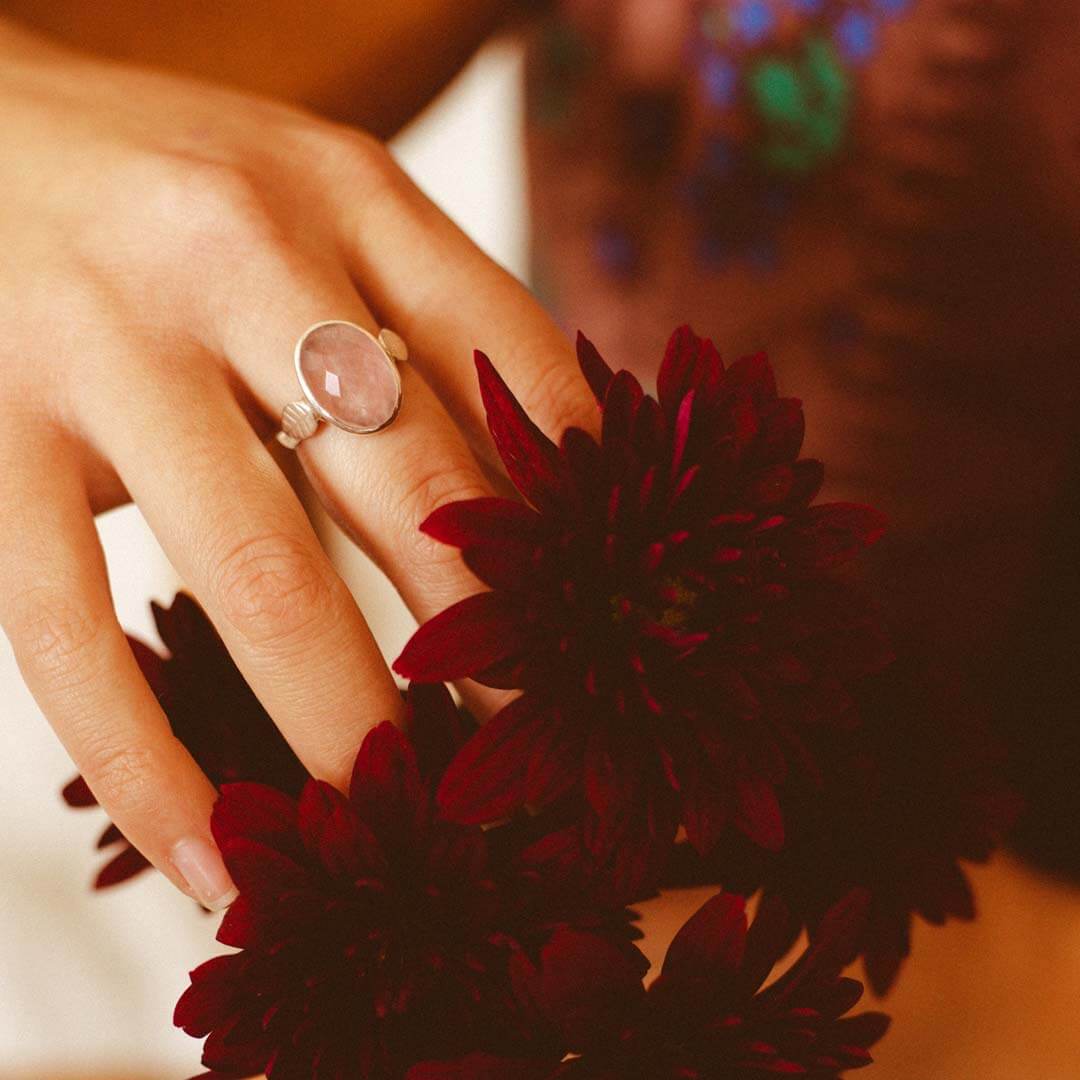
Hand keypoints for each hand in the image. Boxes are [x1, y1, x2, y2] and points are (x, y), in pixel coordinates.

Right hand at [0, 22, 596, 907]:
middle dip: (490, 643)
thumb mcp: (324, 208)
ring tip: (392, 819)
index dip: (579, 513)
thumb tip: (550, 486)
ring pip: (257, 569)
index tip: (609, 627)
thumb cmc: (180, 186)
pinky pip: (66, 625)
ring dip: (341, 719)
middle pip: (410, 482)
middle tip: (538, 753)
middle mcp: (237, 252)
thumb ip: (428, 325)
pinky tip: (208, 852)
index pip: (514, 364)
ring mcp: (103, 342)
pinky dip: (144, 758)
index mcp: (350, 192)